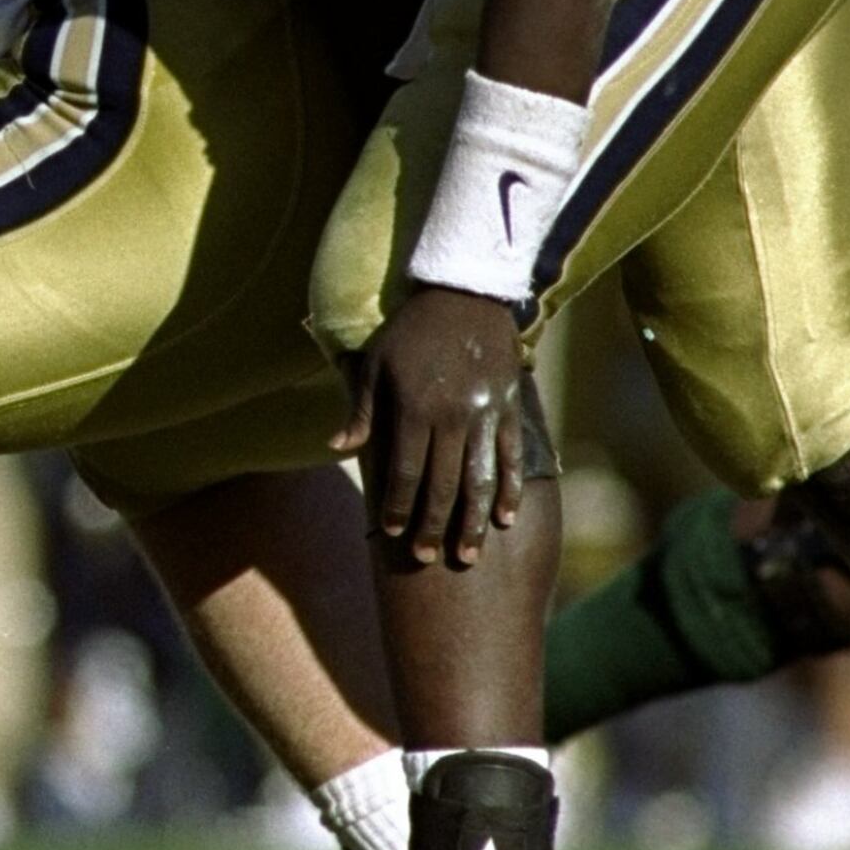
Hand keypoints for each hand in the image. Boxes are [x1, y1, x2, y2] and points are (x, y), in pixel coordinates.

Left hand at [330, 287, 528, 565]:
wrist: (465, 292)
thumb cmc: (411, 330)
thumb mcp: (375, 362)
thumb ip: (361, 410)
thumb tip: (337, 448)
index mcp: (414, 406)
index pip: (405, 471)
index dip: (399, 506)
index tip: (392, 534)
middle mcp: (452, 415)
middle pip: (442, 484)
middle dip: (433, 525)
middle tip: (426, 557)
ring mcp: (486, 413)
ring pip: (480, 479)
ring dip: (472, 521)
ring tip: (467, 555)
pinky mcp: (510, 407)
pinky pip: (512, 456)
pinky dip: (509, 489)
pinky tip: (504, 519)